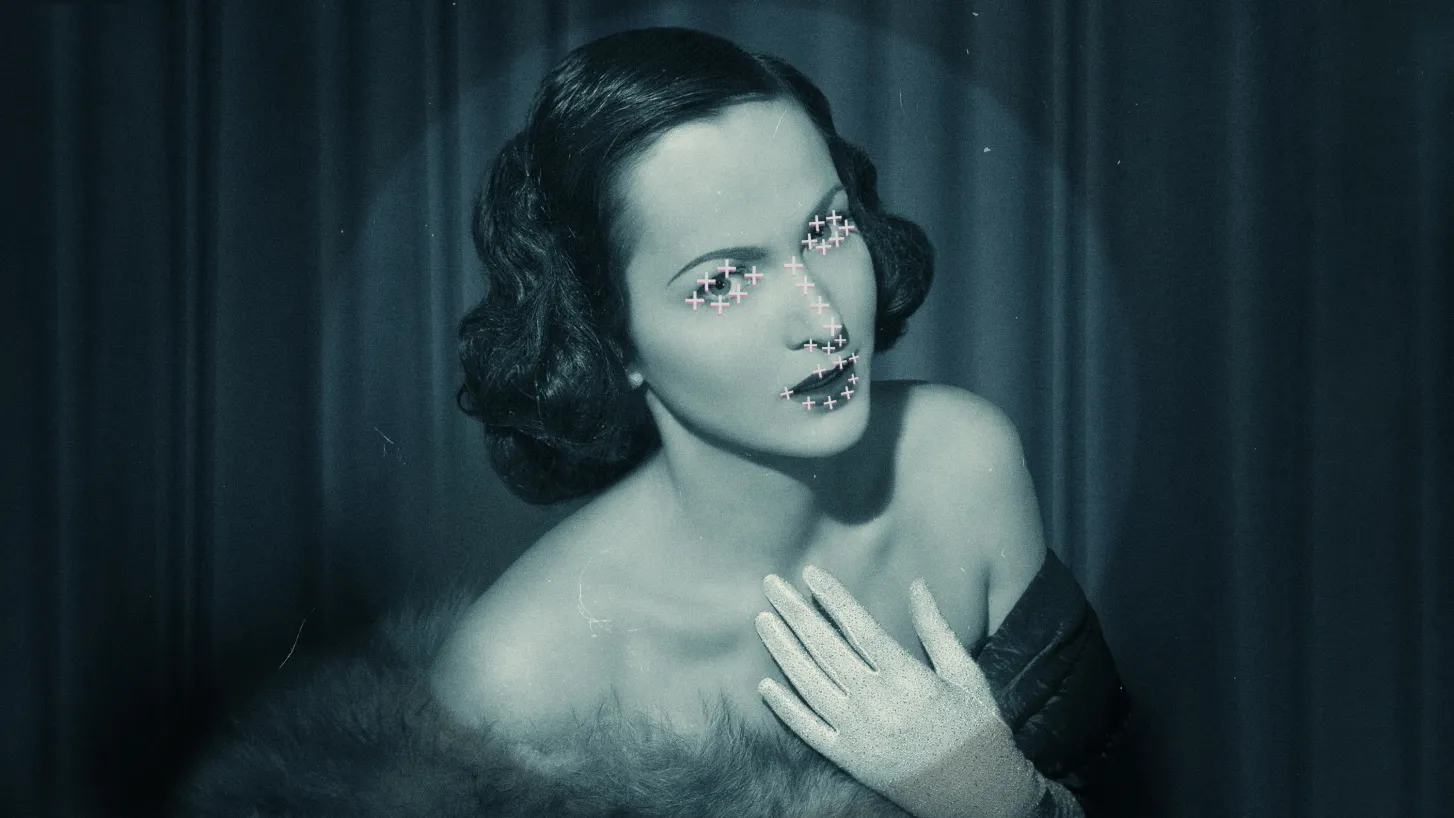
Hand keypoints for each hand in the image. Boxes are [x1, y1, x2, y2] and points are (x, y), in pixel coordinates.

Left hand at [754, 565, 1048, 817]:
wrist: (982, 797)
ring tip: (763, 620)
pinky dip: (784, 707)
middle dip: (795, 612)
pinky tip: (765, 684)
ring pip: (809, 683)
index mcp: (909, 678)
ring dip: (781, 649)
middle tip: (770, 584)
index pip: (858, 626)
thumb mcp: (965, 674)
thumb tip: (917, 584)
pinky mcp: (850, 760)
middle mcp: (878, 704)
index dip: (831, 597)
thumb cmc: (977, 730)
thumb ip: (936, 629)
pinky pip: (808, 729)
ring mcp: (859, 734)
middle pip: (825, 648)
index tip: (809, 573)